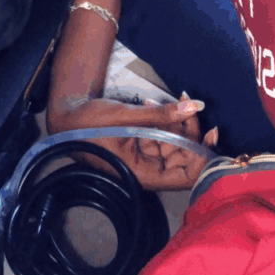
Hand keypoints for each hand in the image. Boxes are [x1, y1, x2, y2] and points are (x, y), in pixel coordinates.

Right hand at [52, 94, 217, 190]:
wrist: (64, 119)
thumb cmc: (88, 124)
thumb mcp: (126, 116)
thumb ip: (161, 114)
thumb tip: (194, 105)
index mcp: (143, 175)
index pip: (186, 176)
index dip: (202, 157)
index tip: (210, 132)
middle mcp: (146, 172)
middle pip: (181, 157)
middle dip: (189, 131)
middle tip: (187, 102)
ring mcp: (143, 160)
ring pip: (172, 145)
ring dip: (176, 122)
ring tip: (170, 99)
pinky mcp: (138, 148)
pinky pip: (159, 138)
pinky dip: (161, 122)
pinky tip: (152, 104)